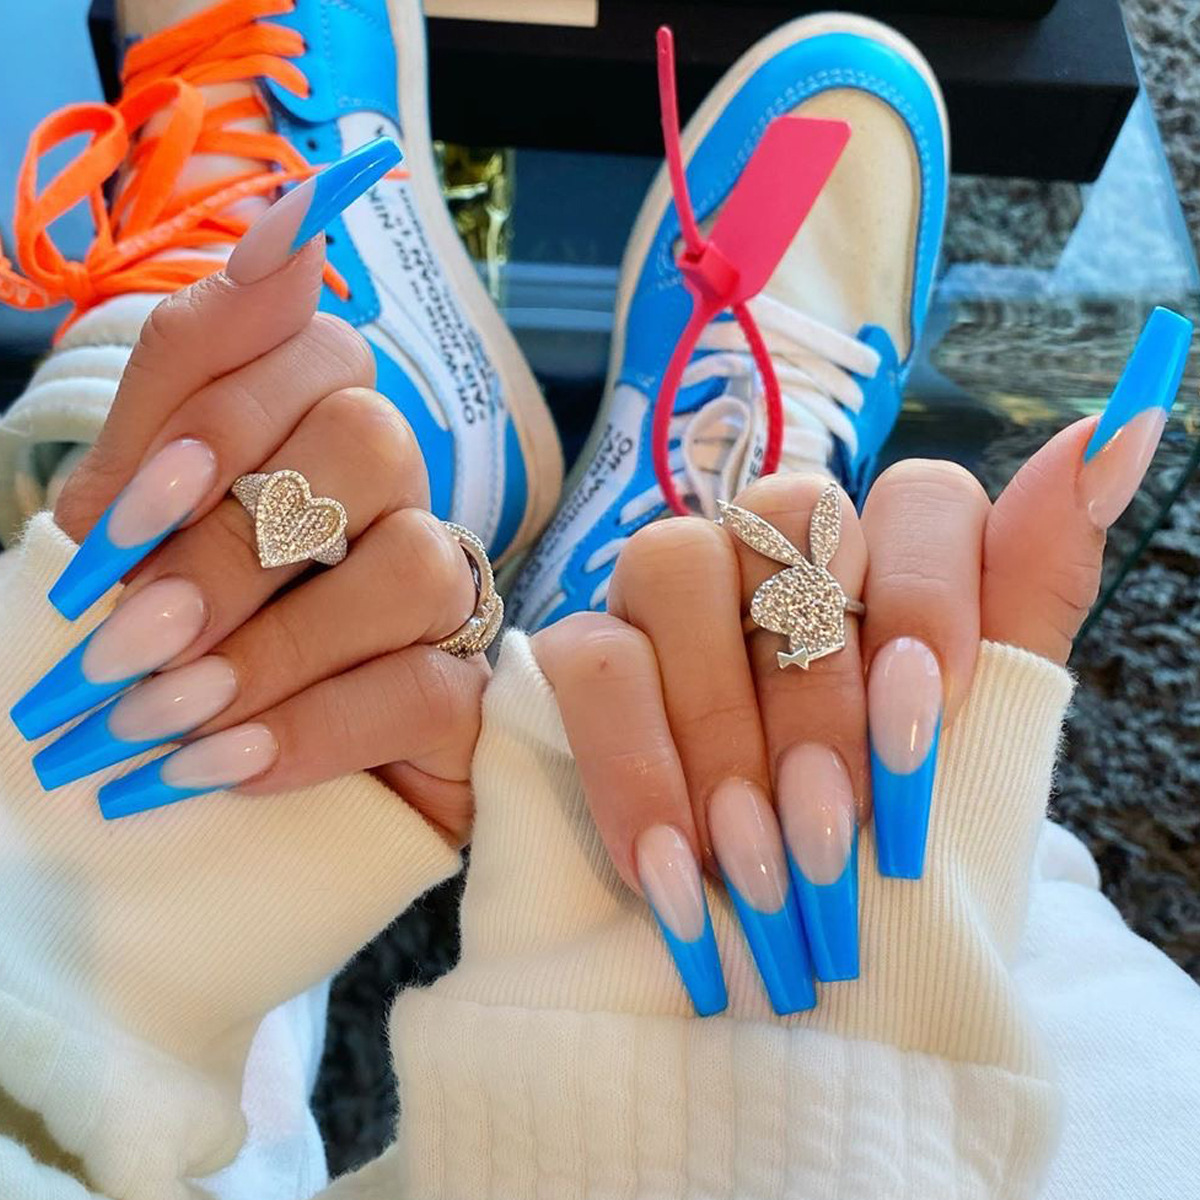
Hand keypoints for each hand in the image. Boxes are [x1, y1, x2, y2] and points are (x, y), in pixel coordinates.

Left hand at [12, 144, 484, 838]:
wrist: (242, 794)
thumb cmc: (179, 650)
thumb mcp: (133, 539)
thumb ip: (177, 408)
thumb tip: (284, 225)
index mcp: (314, 429)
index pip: (306, 345)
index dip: (223, 401)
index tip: (138, 497)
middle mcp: (397, 495)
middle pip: (367, 442)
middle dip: (234, 543)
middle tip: (133, 634)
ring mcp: (448, 591)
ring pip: (411, 564)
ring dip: (273, 643)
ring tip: (167, 715)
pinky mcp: (472, 692)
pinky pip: (425, 686)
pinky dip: (312, 725)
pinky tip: (225, 764)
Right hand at [531, 306, 1190, 1014]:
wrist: (785, 973)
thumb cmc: (888, 852)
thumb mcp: (981, 737)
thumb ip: (1033, 591)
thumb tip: (1121, 433)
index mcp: (882, 567)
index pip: (916, 494)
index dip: (928, 586)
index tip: (931, 705)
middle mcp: (770, 557)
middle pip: (784, 519)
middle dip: (815, 681)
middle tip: (836, 822)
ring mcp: (665, 597)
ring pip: (672, 562)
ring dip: (723, 722)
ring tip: (754, 858)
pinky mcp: (582, 655)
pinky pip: (588, 660)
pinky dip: (633, 763)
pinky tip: (668, 864)